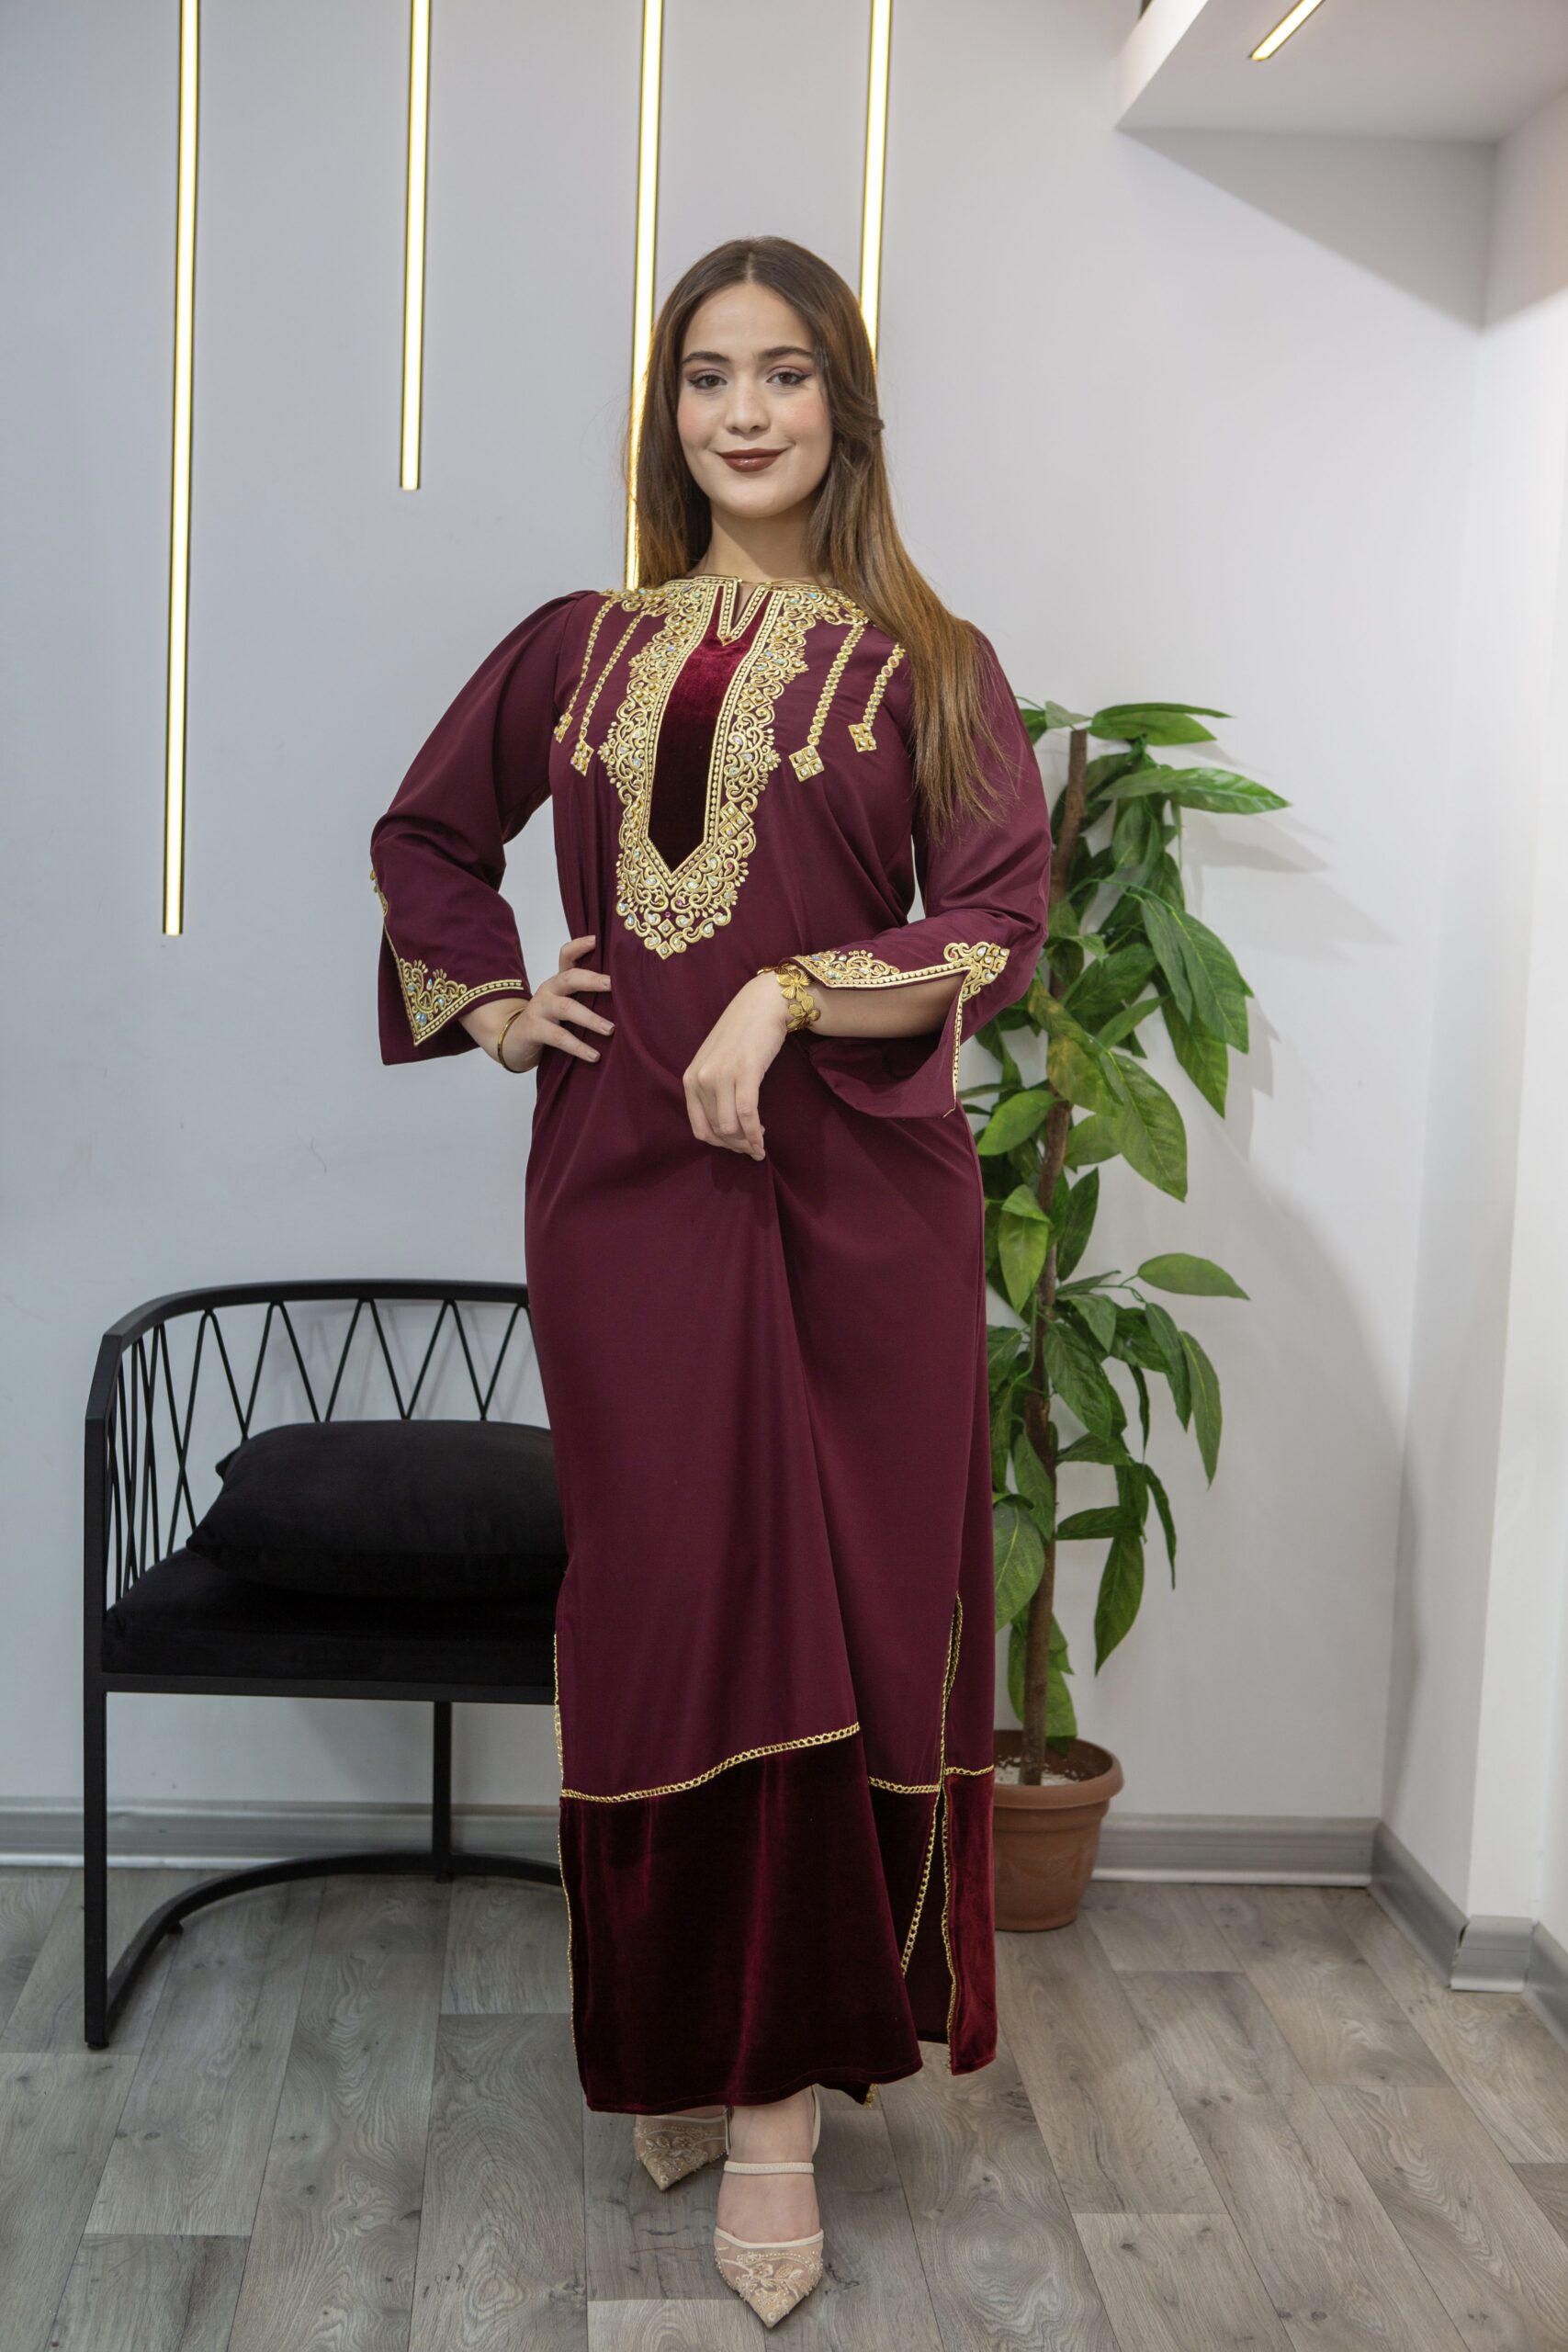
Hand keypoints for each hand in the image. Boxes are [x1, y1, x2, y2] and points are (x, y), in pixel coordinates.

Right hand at [477, 935, 613, 1072]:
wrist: (513, 1040)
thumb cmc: (548, 1020)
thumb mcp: (566, 1004)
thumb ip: (586, 997)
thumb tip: (626, 997)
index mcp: (559, 981)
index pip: (567, 955)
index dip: (580, 945)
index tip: (597, 939)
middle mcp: (549, 990)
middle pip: (569, 978)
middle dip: (592, 980)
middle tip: (613, 985)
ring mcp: (539, 1009)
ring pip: (566, 1008)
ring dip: (590, 1018)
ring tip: (610, 1029)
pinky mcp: (533, 1029)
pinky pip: (558, 1037)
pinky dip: (578, 1046)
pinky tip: (594, 1055)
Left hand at [682, 972, 792, 1158]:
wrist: (761, 1005)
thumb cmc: (741, 1035)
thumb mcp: (716, 1063)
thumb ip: (713, 1091)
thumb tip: (726, 1129)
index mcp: (690, 1080)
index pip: (700, 1129)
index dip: (720, 1145)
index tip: (738, 1146)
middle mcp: (701, 1079)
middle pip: (717, 1131)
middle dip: (737, 1147)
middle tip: (753, 1149)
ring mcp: (721, 1076)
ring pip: (731, 1127)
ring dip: (747, 1142)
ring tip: (759, 1144)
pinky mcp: (744, 1072)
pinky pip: (747, 1114)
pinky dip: (754, 1133)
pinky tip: (762, 1139)